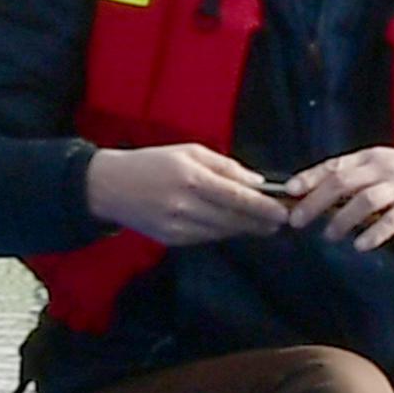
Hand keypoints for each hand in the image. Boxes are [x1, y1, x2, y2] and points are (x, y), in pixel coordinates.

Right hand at [83, 142, 287, 246]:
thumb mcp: (190, 152)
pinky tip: (234, 226)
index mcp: (191, 178)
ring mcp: (177, 226)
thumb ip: (226, 166)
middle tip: (282, 221)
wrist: (110, 187)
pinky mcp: (171, 240)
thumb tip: (258, 183)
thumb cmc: (153, 162)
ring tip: (264, 225)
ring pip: (222, 232)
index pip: (236, 197)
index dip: (263, 208)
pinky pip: (206, 238)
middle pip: (233, 219)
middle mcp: (185, 205)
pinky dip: (223, 232)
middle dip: (260, 222)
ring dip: (244, 229)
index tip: (283, 212)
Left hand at [284, 143, 393, 250]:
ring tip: (328, 236)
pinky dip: (374, 233)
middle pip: (343, 182)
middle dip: (316, 201)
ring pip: (365, 200)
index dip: (309, 177)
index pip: (334, 165)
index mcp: (371, 157)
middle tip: (297, 220)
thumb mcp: (384, 165)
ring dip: (342, 219)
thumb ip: (357, 178)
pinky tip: (360, 245)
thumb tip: (319, 196)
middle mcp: (383, 168)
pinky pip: (393, 219)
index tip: (288, 190)